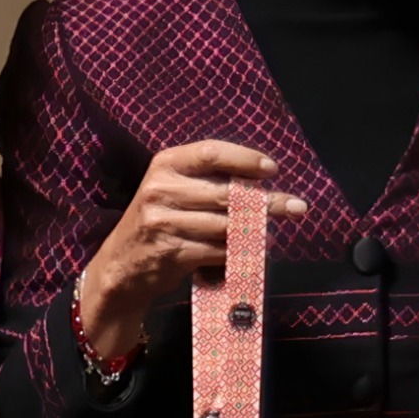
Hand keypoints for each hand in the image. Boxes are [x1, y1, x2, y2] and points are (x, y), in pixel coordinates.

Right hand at [77, 142, 307, 356]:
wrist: (122, 265)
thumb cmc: (158, 221)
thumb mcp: (172, 189)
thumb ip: (206, 180)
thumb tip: (260, 182)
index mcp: (165, 164)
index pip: (211, 153)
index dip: (245, 159)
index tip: (272, 170)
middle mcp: (161, 189)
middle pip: (225, 193)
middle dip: (266, 201)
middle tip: (296, 206)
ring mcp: (164, 222)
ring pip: (225, 225)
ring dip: (256, 231)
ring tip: (275, 232)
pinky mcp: (171, 252)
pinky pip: (217, 250)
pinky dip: (239, 252)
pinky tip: (253, 253)